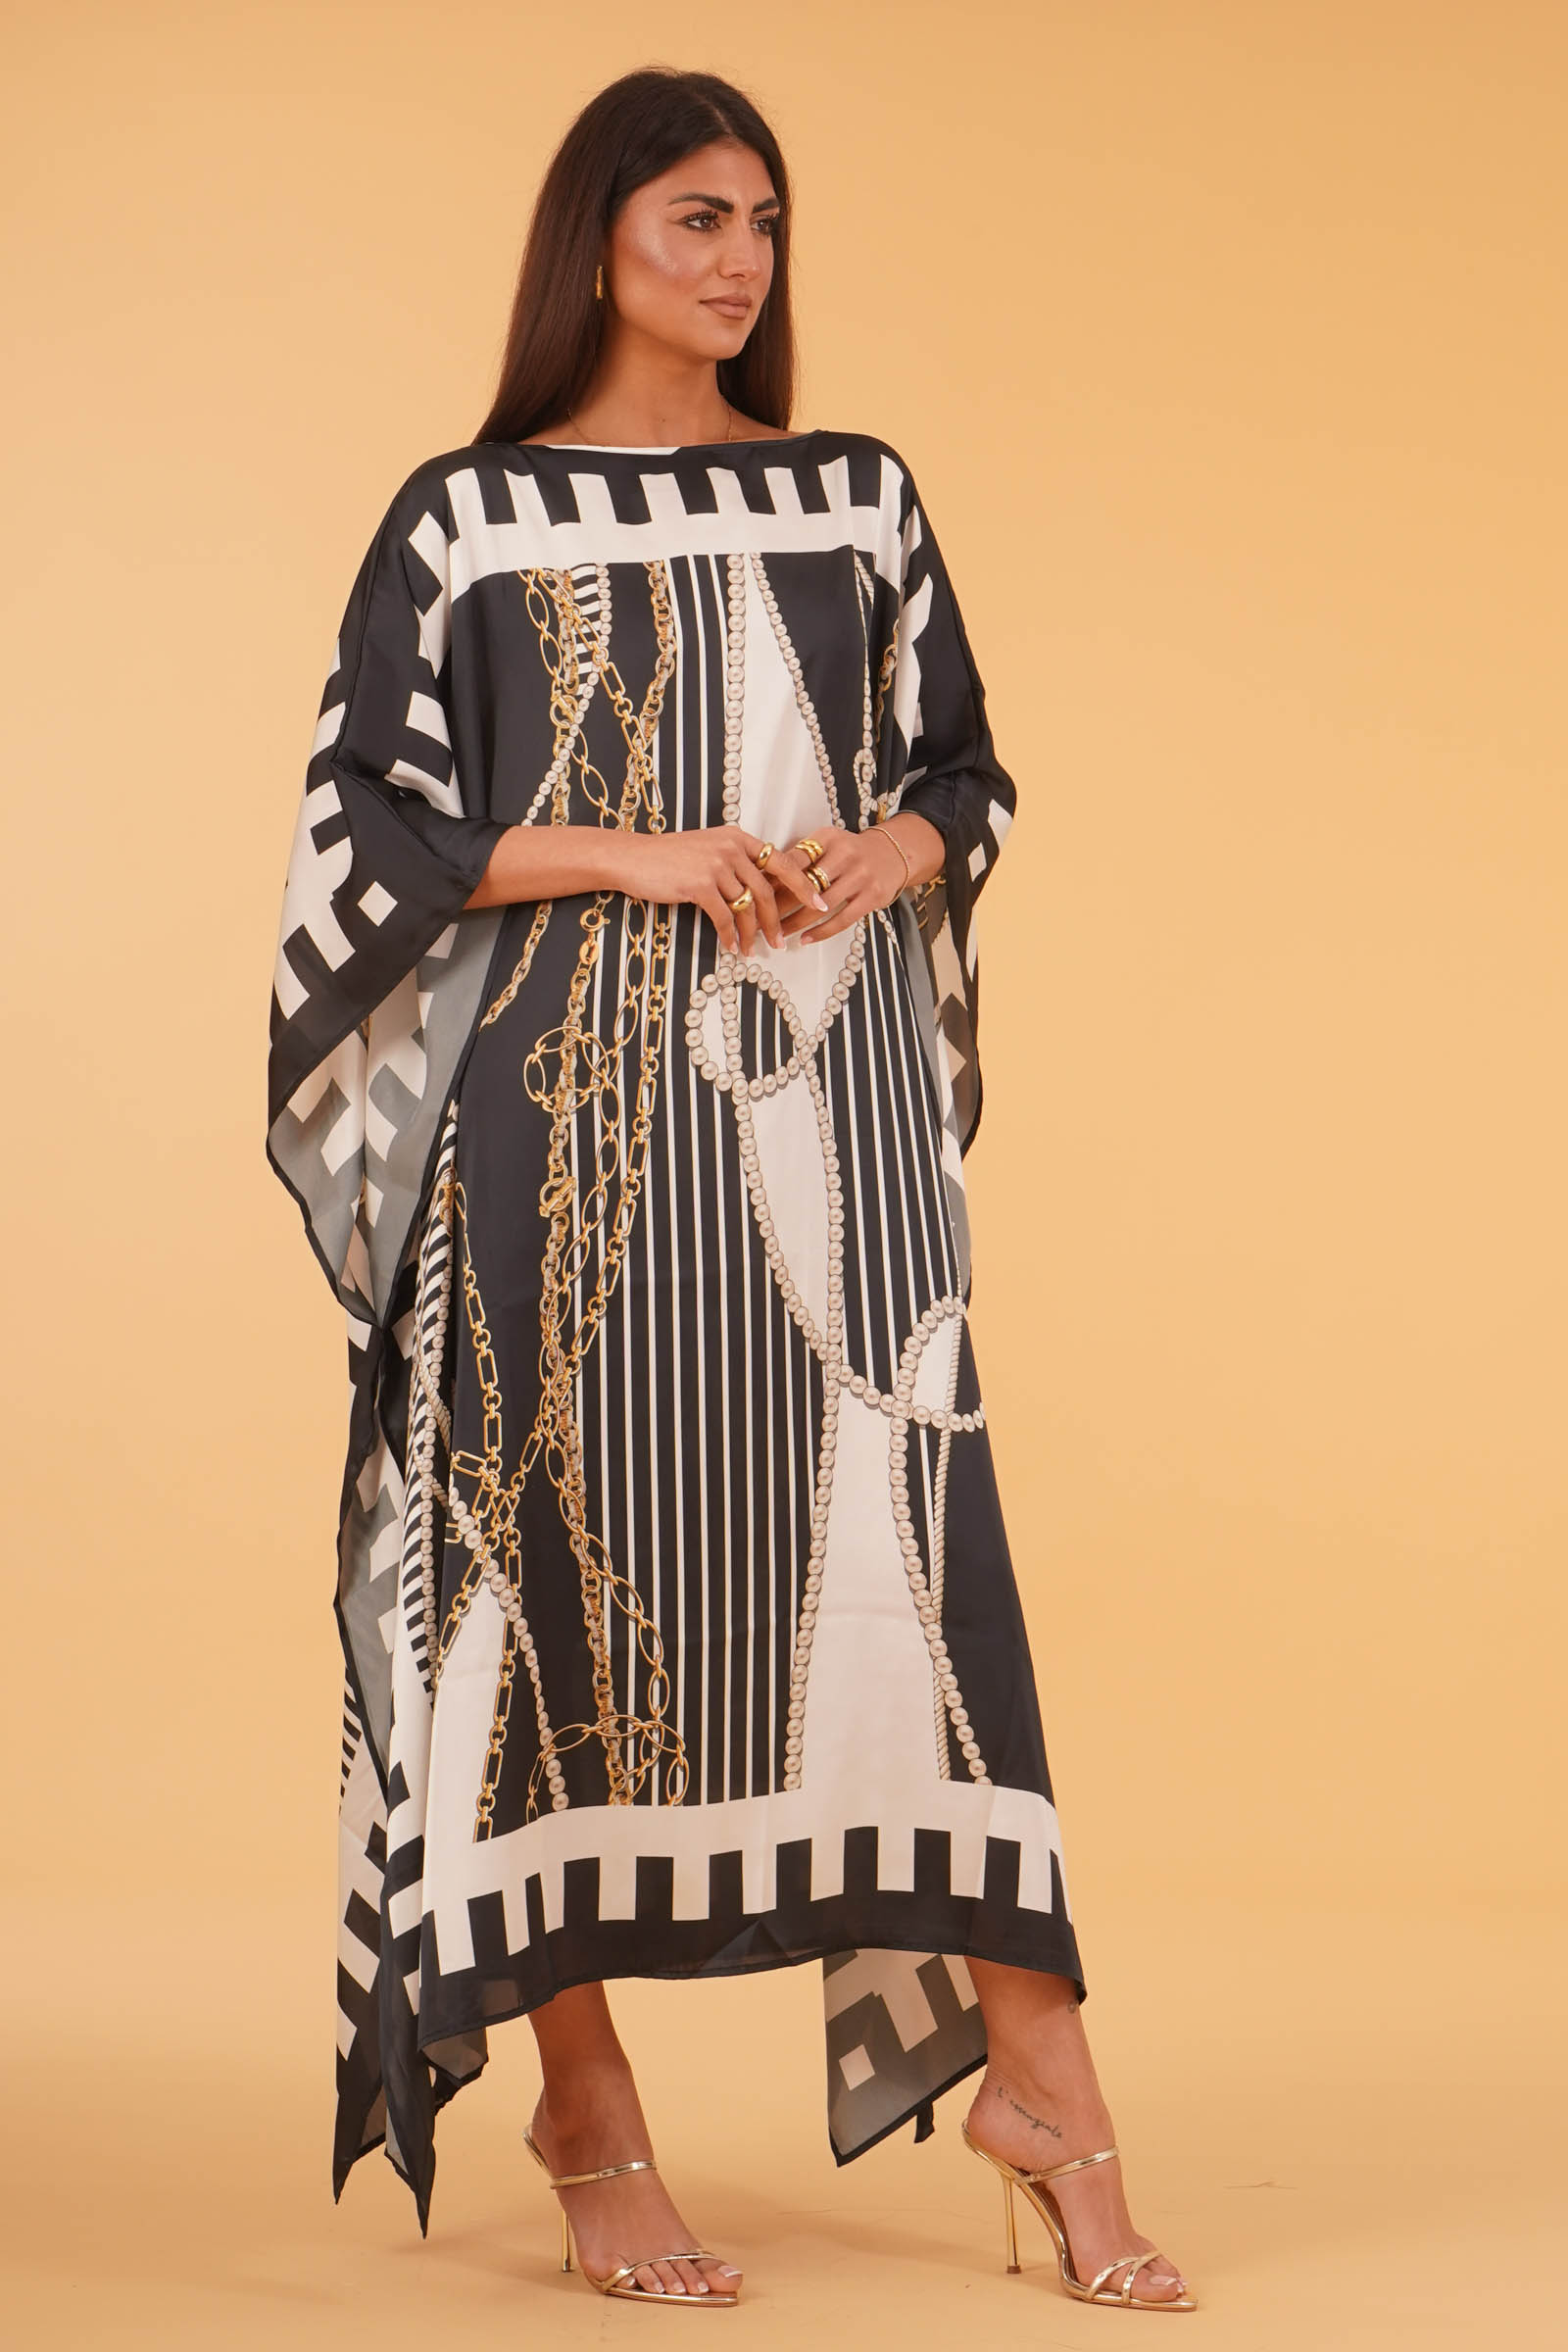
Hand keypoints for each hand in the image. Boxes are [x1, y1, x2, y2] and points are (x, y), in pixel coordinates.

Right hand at [612, 824, 829, 953]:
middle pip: (767, 890)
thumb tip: (760, 888)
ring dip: (752, 933)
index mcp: (738, 838)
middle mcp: (731, 848)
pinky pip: (724, 917)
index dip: (803, 885)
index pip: (782, 862)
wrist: (633, 858)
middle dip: (776, 920)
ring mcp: (716, 865)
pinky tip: (732, 947)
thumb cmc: (670, 858)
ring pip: (746, 907)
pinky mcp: (699, 884)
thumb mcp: (709, 849)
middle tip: (781, 942)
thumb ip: (736, 861)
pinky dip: (730, 935)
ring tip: (755, 951)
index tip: (819, 903)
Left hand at [775, 817, 941, 944]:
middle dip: (778, 906)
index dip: (771, 880)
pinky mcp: (872, 896)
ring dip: (795, 923)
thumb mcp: (827, 844)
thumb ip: (801, 858)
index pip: (793, 860)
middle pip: (804, 884)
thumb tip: (762, 879)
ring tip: (777, 934)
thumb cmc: (850, 852)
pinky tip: (805, 939)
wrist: (893, 854)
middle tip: (759, 921)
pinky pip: (842, 919)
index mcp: (828, 838)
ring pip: (820, 906)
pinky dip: (821, 932)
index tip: (754, 896)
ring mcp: (861, 876)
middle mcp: (846, 854)